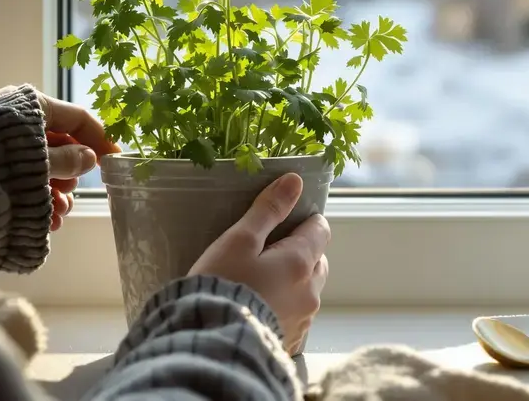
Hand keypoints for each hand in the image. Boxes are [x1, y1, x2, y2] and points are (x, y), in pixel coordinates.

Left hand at [0, 85, 120, 230]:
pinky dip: (23, 192)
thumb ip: (66, 160)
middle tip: (70, 201)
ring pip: (27, 161)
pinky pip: (5, 170)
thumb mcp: (34, 161)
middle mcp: (8, 114)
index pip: (77, 117)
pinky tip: (31, 218)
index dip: (100, 139)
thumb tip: (88, 158)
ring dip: (47, 190)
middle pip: (52, 141)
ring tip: (53, 219)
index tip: (115, 160)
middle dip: (68, 175)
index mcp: (28, 104)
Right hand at [188, 173, 329, 353]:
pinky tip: (258, 309)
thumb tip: (294, 182)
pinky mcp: (289, 343)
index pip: (320, 230)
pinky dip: (283, 308)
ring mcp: (302, 321)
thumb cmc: (221, 287)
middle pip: (317, 261)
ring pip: (307, 291)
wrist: (208, 346)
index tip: (284, 222)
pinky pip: (294, 317)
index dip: (304, 221)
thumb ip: (268, 210)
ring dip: (293, 283)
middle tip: (267, 253)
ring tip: (259, 284)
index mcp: (301, 263)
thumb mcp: (239, 240)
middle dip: (300, 253)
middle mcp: (310, 293)